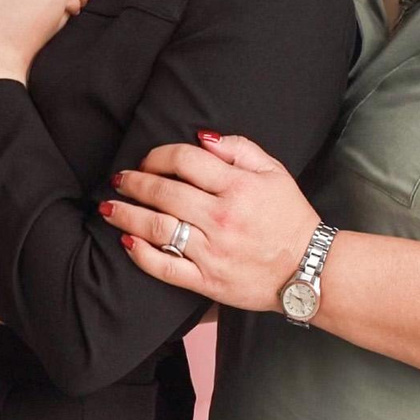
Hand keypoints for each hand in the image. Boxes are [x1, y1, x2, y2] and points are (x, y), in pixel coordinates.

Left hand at [101, 132, 318, 312]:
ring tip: (109, 207)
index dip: (157, 156)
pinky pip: (165, 267)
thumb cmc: (290, 218)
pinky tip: (126, 241)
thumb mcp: (274, 172)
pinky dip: (141, 253)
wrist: (310, 270)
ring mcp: (212, 252)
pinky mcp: (207, 281)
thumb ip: (239, 149)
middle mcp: (222, 218)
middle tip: (119, 180)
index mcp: (238, 187)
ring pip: (158, 228)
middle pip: (164, 193)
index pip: (184, 161)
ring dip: (127, 215)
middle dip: (134, 183)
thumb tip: (201, 137)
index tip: (146, 160)